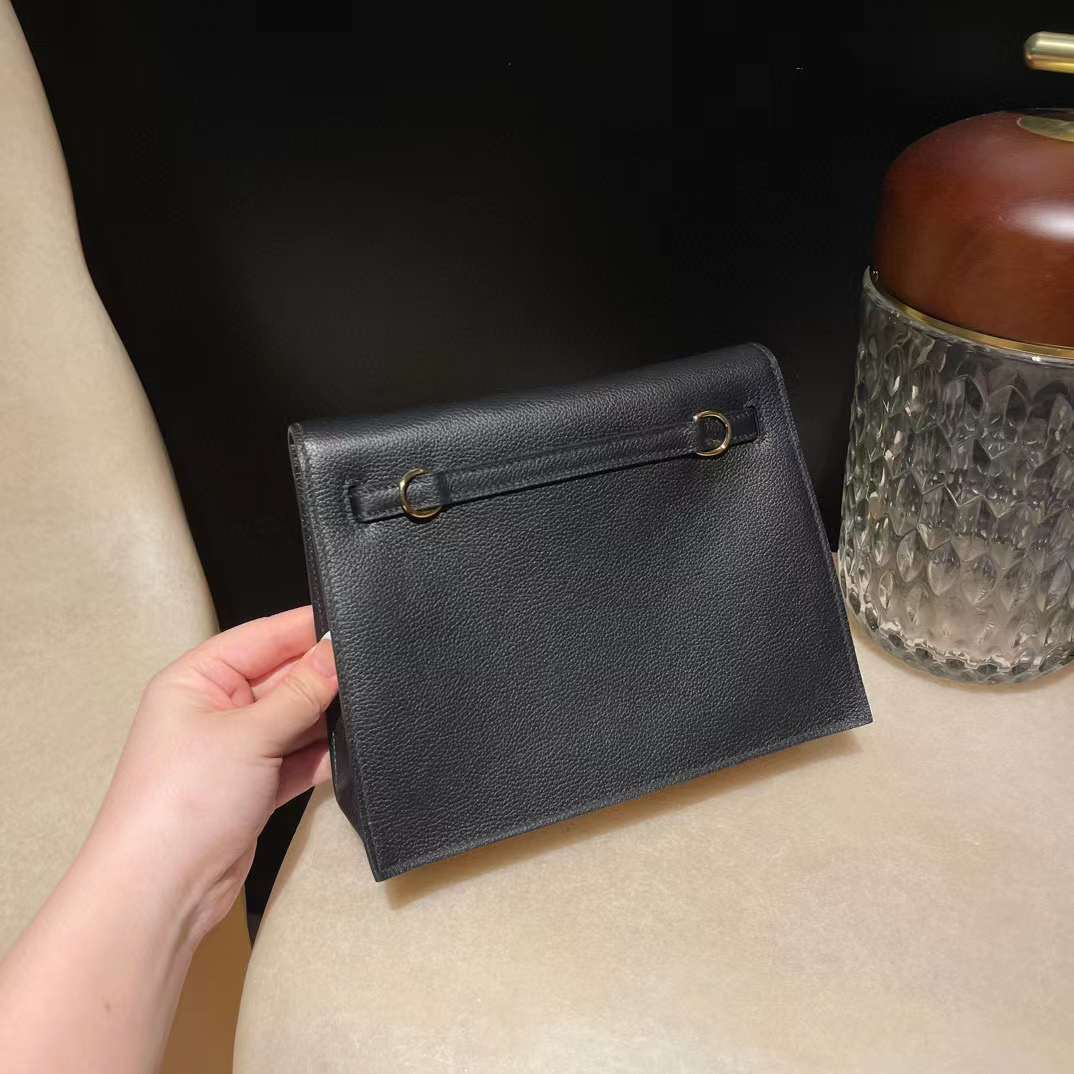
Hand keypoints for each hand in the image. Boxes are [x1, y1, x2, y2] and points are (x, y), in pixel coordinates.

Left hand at [87, 606, 337, 943]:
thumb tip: (336, 652)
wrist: (162, 892)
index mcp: (196, 680)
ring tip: (369, 708)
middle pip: (281, 677)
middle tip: (372, 669)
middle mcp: (214, 709)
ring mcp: (235, 750)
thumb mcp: (250, 733)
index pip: (261, 638)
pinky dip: (322, 755)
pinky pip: (298, 758)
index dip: (305, 629)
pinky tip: (353, 749)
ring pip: (294, 718)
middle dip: (322, 676)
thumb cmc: (184, 801)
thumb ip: (300, 691)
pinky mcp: (254, 787)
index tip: (354, 624)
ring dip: (325, 718)